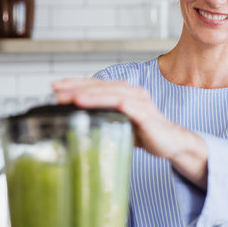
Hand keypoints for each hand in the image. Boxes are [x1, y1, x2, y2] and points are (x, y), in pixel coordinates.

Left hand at [52, 78, 207, 188]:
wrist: (171, 143)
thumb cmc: (145, 133)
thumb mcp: (120, 125)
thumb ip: (103, 120)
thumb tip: (76, 124)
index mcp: (124, 94)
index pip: (96, 85)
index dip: (75, 84)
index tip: (55, 87)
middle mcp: (132, 93)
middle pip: (101, 86)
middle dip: (77, 87)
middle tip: (56, 90)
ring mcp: (140, 103)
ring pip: (113, 93)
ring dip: (92, 95)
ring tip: (72, 97)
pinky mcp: (147, 115)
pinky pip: (129, 106)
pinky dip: (114, 104)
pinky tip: (101, 104)